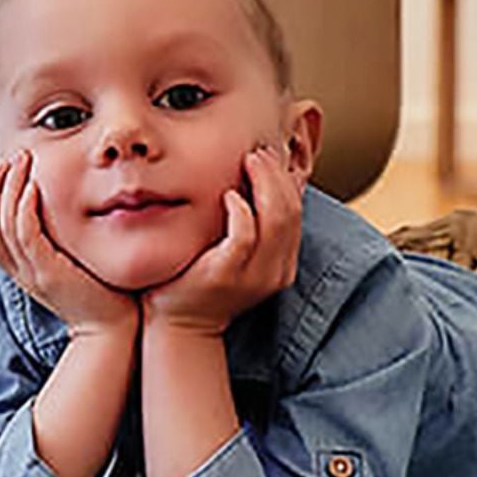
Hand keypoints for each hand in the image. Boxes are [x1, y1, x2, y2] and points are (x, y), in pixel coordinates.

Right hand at [0, 149, 138, 338]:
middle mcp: (18, 270)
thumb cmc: (95, 289)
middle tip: (12, 157)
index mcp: (17, 266)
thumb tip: (46, 200)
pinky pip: (26, 237)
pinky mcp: (49, 275)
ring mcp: (31, 273)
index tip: (3, 166)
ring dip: (9, 187)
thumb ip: (51, 234)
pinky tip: (33, 188)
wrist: (113, 328)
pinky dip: (24, 210)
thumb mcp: (64, 257)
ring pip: (3, 225)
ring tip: (23, 161)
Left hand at [142, 146, 301, 337]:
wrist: (179, 323)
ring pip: (276, 221)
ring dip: (265, 184)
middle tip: (258, 152)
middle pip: (290, 212)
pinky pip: (243, 238)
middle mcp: (276, 271)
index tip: (268, 154)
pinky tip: (228, 195)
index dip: (286, 179)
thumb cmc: (201, 277)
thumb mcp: (235, 250)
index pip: (297, 212)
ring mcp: (253, 275)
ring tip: (249, 161)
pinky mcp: (226, 275)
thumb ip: (251, 223)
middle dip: (276, 176)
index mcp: (282, 262)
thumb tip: (256, 181)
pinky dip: (241, 212)